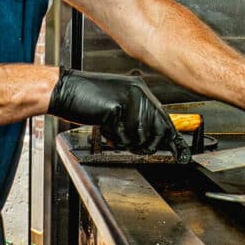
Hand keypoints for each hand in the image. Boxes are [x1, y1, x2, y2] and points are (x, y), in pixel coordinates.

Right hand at [48, 70, 181, 156]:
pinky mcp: (116, 108)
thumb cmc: (85, 98)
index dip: (172, 140)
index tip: (181, 155)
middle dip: (146, 146)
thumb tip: (152, 137)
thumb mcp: (117, 104)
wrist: (63, 90)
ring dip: (125, 141)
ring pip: (140, 137)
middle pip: (157, 131)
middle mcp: (138, 92)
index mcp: (140, 90)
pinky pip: (123, 136)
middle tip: (132, 146)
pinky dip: (112, 138)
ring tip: (111, 130)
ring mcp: (128, 100)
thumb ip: (135, 117)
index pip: (164, 119)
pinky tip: (103, 127)